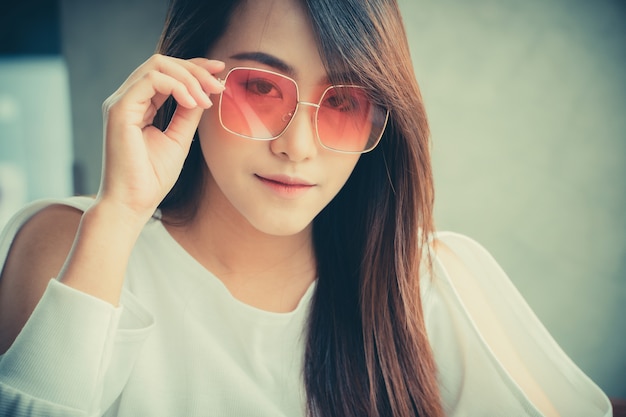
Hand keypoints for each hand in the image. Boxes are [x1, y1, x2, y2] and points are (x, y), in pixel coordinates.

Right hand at [97, 54, 224, 221]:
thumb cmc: (152, 177)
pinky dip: (177, 86)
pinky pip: (151, 80)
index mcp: (139, 105)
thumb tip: (205, 91)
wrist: (133, 203)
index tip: (220, 71)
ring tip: (207, 99)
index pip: (167, 73)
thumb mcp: (179, 138)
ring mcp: (120, 102)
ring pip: (157, 66)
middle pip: (162, 63)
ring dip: (189, 78)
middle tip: (219, 85)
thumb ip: (189, 113)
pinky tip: (193, 103)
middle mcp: (127, 99)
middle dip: (196, 69)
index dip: (195, 67)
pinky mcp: (119, 109)